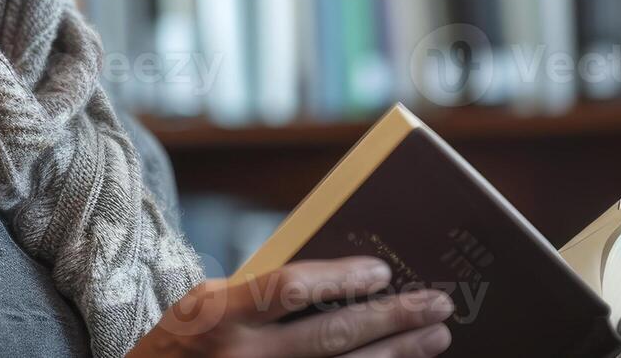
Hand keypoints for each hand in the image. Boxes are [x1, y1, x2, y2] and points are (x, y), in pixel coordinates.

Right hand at [127, 256, 454, 357]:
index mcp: (219, 315)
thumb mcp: (206, 308)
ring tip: (435, 337)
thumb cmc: (184, 346)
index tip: (382, 271)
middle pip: (330, 337)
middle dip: (391, 318)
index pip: (288, 289)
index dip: (340, 279)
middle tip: (435, 303)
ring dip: (396, 356)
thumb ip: (261, 295)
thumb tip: (343, 279)